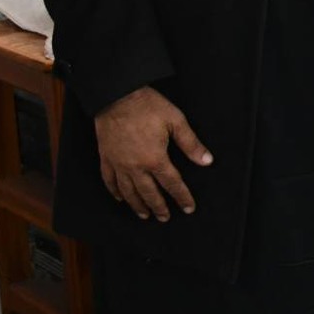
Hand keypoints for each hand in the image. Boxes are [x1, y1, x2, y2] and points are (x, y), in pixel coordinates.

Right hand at [92, 86, 211, 221]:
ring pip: (128, 192)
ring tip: (144, 215)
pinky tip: (120, 198)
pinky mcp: (106, 158)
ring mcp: (118, 164)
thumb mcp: (176, 121)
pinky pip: (109, 181)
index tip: (188, 208)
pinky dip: (115, 192)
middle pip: (149, 193)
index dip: (182, 197)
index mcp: (155, 159)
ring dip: (137, 205)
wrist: (116, 95)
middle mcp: (135, 167)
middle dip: (159, 207)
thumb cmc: (148, 106)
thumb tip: (207, 161)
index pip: (172, 184)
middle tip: (165, 218)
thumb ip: (191, 144)